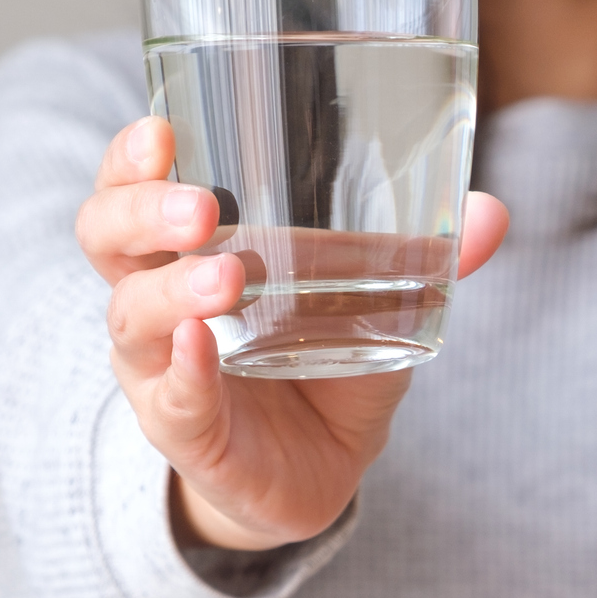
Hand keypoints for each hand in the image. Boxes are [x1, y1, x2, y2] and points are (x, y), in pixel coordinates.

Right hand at [78, 118, 509, 550]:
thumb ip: (426, 257)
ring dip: (174, 289)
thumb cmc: (325, 360)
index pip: (129, 188)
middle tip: (201, 204)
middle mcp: (154, 300)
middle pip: (105, 237)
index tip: (160, 127)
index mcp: (186, 248)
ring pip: (131, 316)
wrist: (318, 470)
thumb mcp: (375, 300)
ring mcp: (160, 367)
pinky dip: (185, 372)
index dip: (130, 157)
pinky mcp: (187, 430)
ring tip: (228, 276)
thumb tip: (491, 213)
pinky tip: (202, 346)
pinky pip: (171, 399)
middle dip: (141, 211)